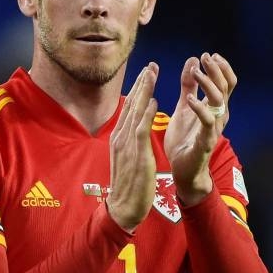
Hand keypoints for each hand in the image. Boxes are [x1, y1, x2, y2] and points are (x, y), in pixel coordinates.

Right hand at [106, 63, 158, 231]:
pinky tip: (153, 100)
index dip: (138, 89)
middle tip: (150, 65)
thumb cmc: (129, 186)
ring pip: (135, 111)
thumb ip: (131, 142)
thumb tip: (135, 129)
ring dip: (144, 91)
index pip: (129, 108)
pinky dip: (146, 113)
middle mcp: (120, 137)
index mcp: (119, 138)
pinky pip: (140, 129)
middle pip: (131, 104)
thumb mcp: (128, 159)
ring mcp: (126, 145)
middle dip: (141, 83)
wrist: (124, 207)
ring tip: (152, 73)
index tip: (146, 74)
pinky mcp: (136, 154)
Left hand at [164, 52, 236, 205]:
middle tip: (205, 57)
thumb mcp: (184, 107)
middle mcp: (219, 116)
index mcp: (215, 107)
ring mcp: (214, 128)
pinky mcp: (206, 140)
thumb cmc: (185, 139)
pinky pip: (207, 122)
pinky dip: (200, 108)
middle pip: (225, 88)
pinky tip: (190, 99)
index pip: (226, 82)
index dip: (221, 67)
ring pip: (219, 101)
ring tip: (195, 72)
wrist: (182, 170)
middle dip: (216, 70)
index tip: (209, 55)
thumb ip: (189, 85)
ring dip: (208, 84)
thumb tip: (193, 60)